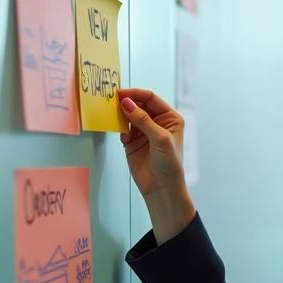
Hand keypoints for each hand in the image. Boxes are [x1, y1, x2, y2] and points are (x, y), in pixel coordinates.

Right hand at [119, 89, 195, 242]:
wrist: (161, 189)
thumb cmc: (169, 164)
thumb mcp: (160, 138)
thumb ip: (143, 119)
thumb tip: (126, 102)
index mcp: (170, 118)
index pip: (151, 99)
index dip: (136, 94)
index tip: (121, 94)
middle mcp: (157, 122)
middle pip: (139, 105)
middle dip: (127, 102)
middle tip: (112, 101)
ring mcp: (143, 132)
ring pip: (129, 116)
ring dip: (121, 114)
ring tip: (112, 113)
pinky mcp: (132, 142)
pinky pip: (123, 129)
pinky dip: (119, 128)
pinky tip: (121, 134)